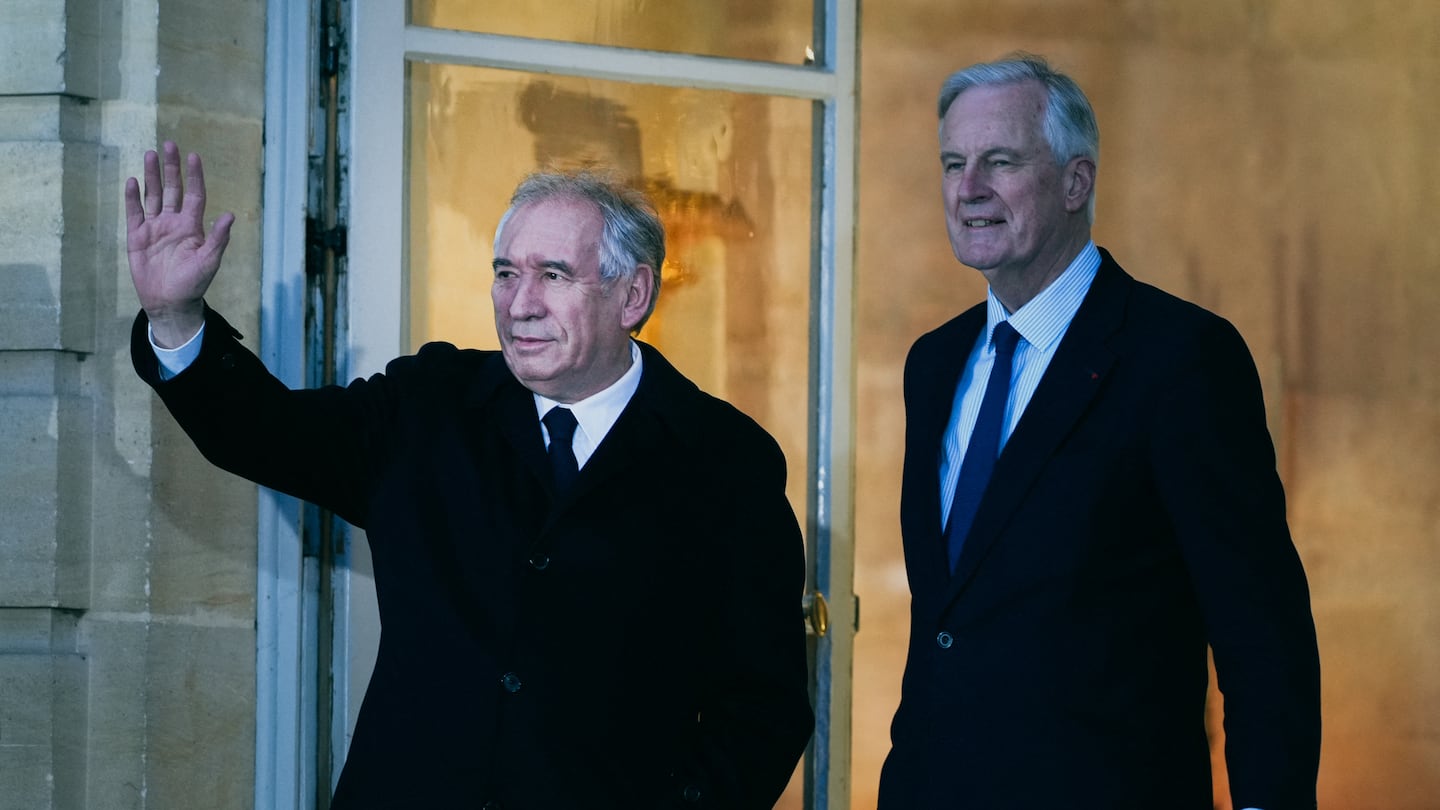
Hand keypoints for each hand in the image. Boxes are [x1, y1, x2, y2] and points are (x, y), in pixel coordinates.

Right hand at [124, 141, 234, 347]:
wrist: (170, 302)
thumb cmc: (193, 283)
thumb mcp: (209, 260)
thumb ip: (218, 238)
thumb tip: (230, 215)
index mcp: (192, 226)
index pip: (194, 195)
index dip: (194, 176)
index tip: (194, 156)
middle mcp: (174, 222)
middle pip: (172, 189)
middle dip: (171, 168)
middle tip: (169, 145)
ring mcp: (155, 227)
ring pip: (153, 196)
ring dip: (152, 176)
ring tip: (150, 154)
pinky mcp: (137, 236)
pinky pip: (135, 213)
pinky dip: (133, 197)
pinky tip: (133, 181)